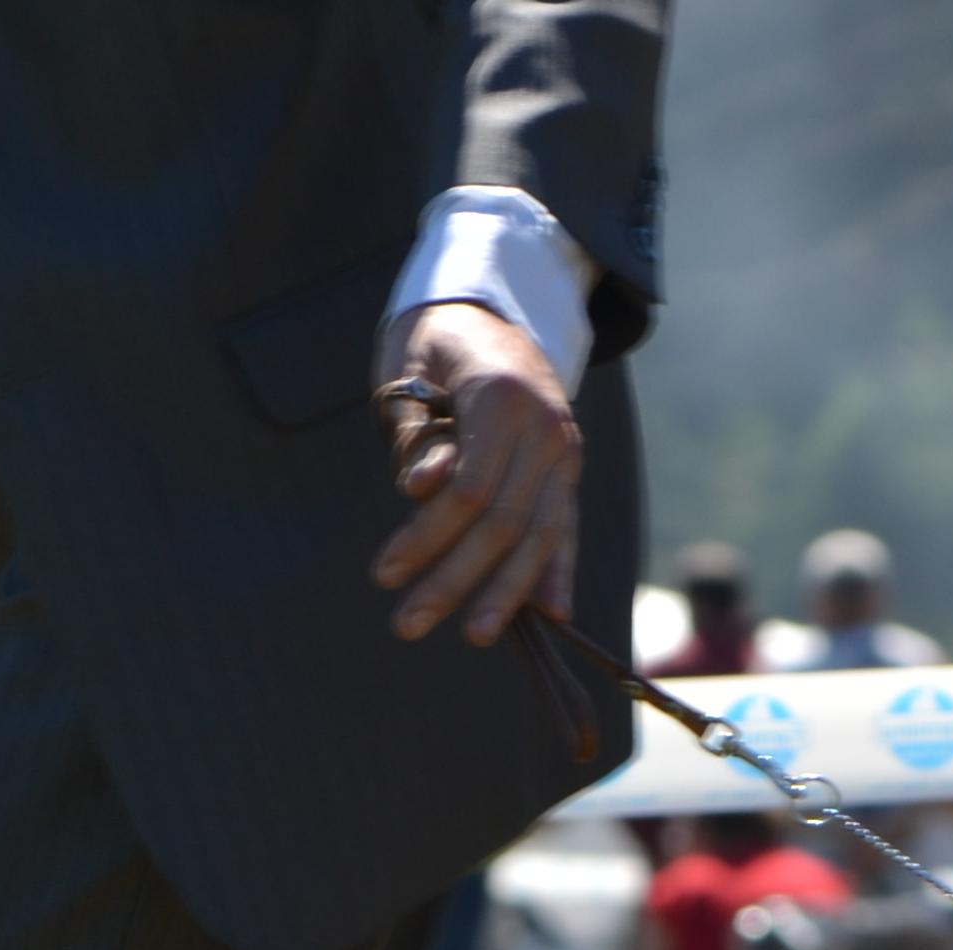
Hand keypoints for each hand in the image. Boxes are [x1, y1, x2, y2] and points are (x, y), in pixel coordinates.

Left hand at [370, 301, 579, 648]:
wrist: (486, 309)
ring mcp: (564, 450)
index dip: (428, 538)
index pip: (472, 490)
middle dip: (456, 580)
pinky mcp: (567, 469)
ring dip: (507, 592)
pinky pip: (564, 525)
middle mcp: (546, 428)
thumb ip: (416, 433)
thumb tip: (425, 491)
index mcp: (504, 396)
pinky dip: (557, 569)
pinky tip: (552, 612)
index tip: (385, 575)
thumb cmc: (431, 343)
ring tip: (476, 636)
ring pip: (541, 534)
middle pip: (504, 522)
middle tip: (408, 623)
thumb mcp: (407, 371)